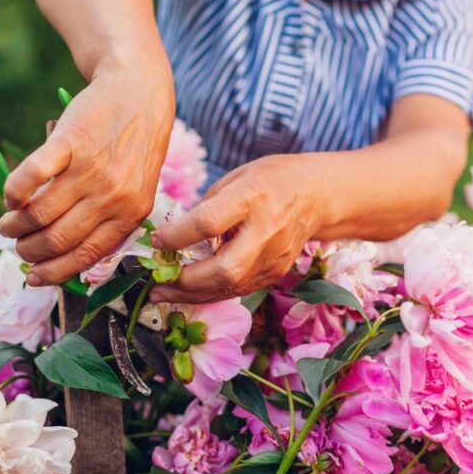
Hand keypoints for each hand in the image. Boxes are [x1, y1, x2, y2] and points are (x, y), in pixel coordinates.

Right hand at [0, 67, 173, 285]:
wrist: (138, 93)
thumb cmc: (134, 147)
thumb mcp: (136, 190)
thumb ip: (110, 220)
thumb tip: (67, 256)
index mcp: (131, 213)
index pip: (87, 255)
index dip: (55, 271)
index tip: (33, 277)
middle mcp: (112, 195)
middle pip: (59, 238)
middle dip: (29, 250)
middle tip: (16, 246)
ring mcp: (91, 168)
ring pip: (40, 212)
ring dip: (15, 224)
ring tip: (7, 224)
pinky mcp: (69, 141)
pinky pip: (31, 176)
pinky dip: (14, 191)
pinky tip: (10, 197)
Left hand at [149, 155, 330, 302]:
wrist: (316, 195)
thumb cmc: (270, 180)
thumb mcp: (234, 178)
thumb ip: (206, 208)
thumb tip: (173, 237)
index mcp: (252, 196)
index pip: (208, 223)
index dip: (177, 236)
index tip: (156, 242)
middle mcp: (266, 230)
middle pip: (224, 269)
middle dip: (185, 281)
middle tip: (157, 283)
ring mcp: (274, 257)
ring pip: (230, 287)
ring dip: (192, 295)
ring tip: (164, 293)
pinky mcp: (275, 272)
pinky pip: (239, 289)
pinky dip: (211, 293)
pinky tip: (190, 292)